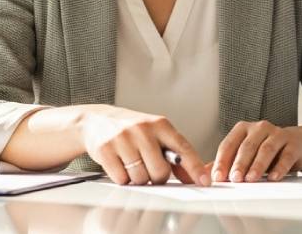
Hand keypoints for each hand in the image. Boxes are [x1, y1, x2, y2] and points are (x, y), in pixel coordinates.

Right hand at [79, 105, 209, 185]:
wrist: (96, 119)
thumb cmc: (132, 130)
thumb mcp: (156, 135)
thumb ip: (175, 155)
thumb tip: (194, 177)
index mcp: (160, 124)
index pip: (183, 149)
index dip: (195, 167)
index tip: (205, 181)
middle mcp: (143, 129)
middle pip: (160, 171)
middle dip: (157, 177)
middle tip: (148, 167)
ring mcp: (123, 138)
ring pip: (141, 178)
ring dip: (138, 178)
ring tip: (132, 163)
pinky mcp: (105, 149)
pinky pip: (121, 179)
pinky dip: (122, 178)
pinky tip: (119, 164)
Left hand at [212, 121, 301, 181]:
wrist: (298, 144)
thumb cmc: (266, 150)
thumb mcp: (245, 154)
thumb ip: (226, 163)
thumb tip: (204, 174)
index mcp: (243, 129)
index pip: (229, 144)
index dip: (222, 161)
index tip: (217, 177)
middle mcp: (260, 128)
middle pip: (247, 146)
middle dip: (239, 163)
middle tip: (234, 179)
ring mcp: (278, 134)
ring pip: (266, 149)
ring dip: (257, 165)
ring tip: (251, 179)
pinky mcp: (293, 144)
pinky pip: (286, 155)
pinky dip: (279, 167)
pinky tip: (273, 177)